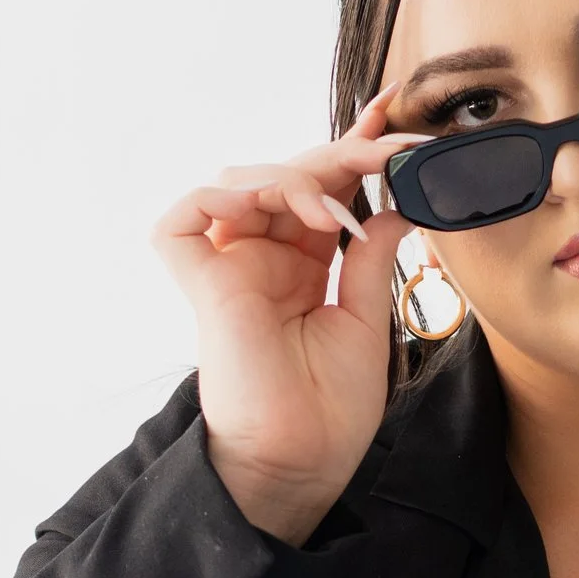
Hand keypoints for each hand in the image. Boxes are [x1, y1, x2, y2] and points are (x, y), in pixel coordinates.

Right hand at [150, 93, 428, 544]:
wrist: (305, 461)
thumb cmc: (331, 407)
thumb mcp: (367, 317)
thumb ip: (372, 256)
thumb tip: (395, 201)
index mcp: (303, 263)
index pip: (322, 188)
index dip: (352, 148)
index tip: (393, 117)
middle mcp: (263, 257)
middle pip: (287, 176)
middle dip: (339, 156)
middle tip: (389, 154)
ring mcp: (228, 268)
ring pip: (239, 182)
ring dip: (293, 178)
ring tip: (336, 210)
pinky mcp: (199, 285)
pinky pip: (183, 218)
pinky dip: (224, 196)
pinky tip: (277, 208)